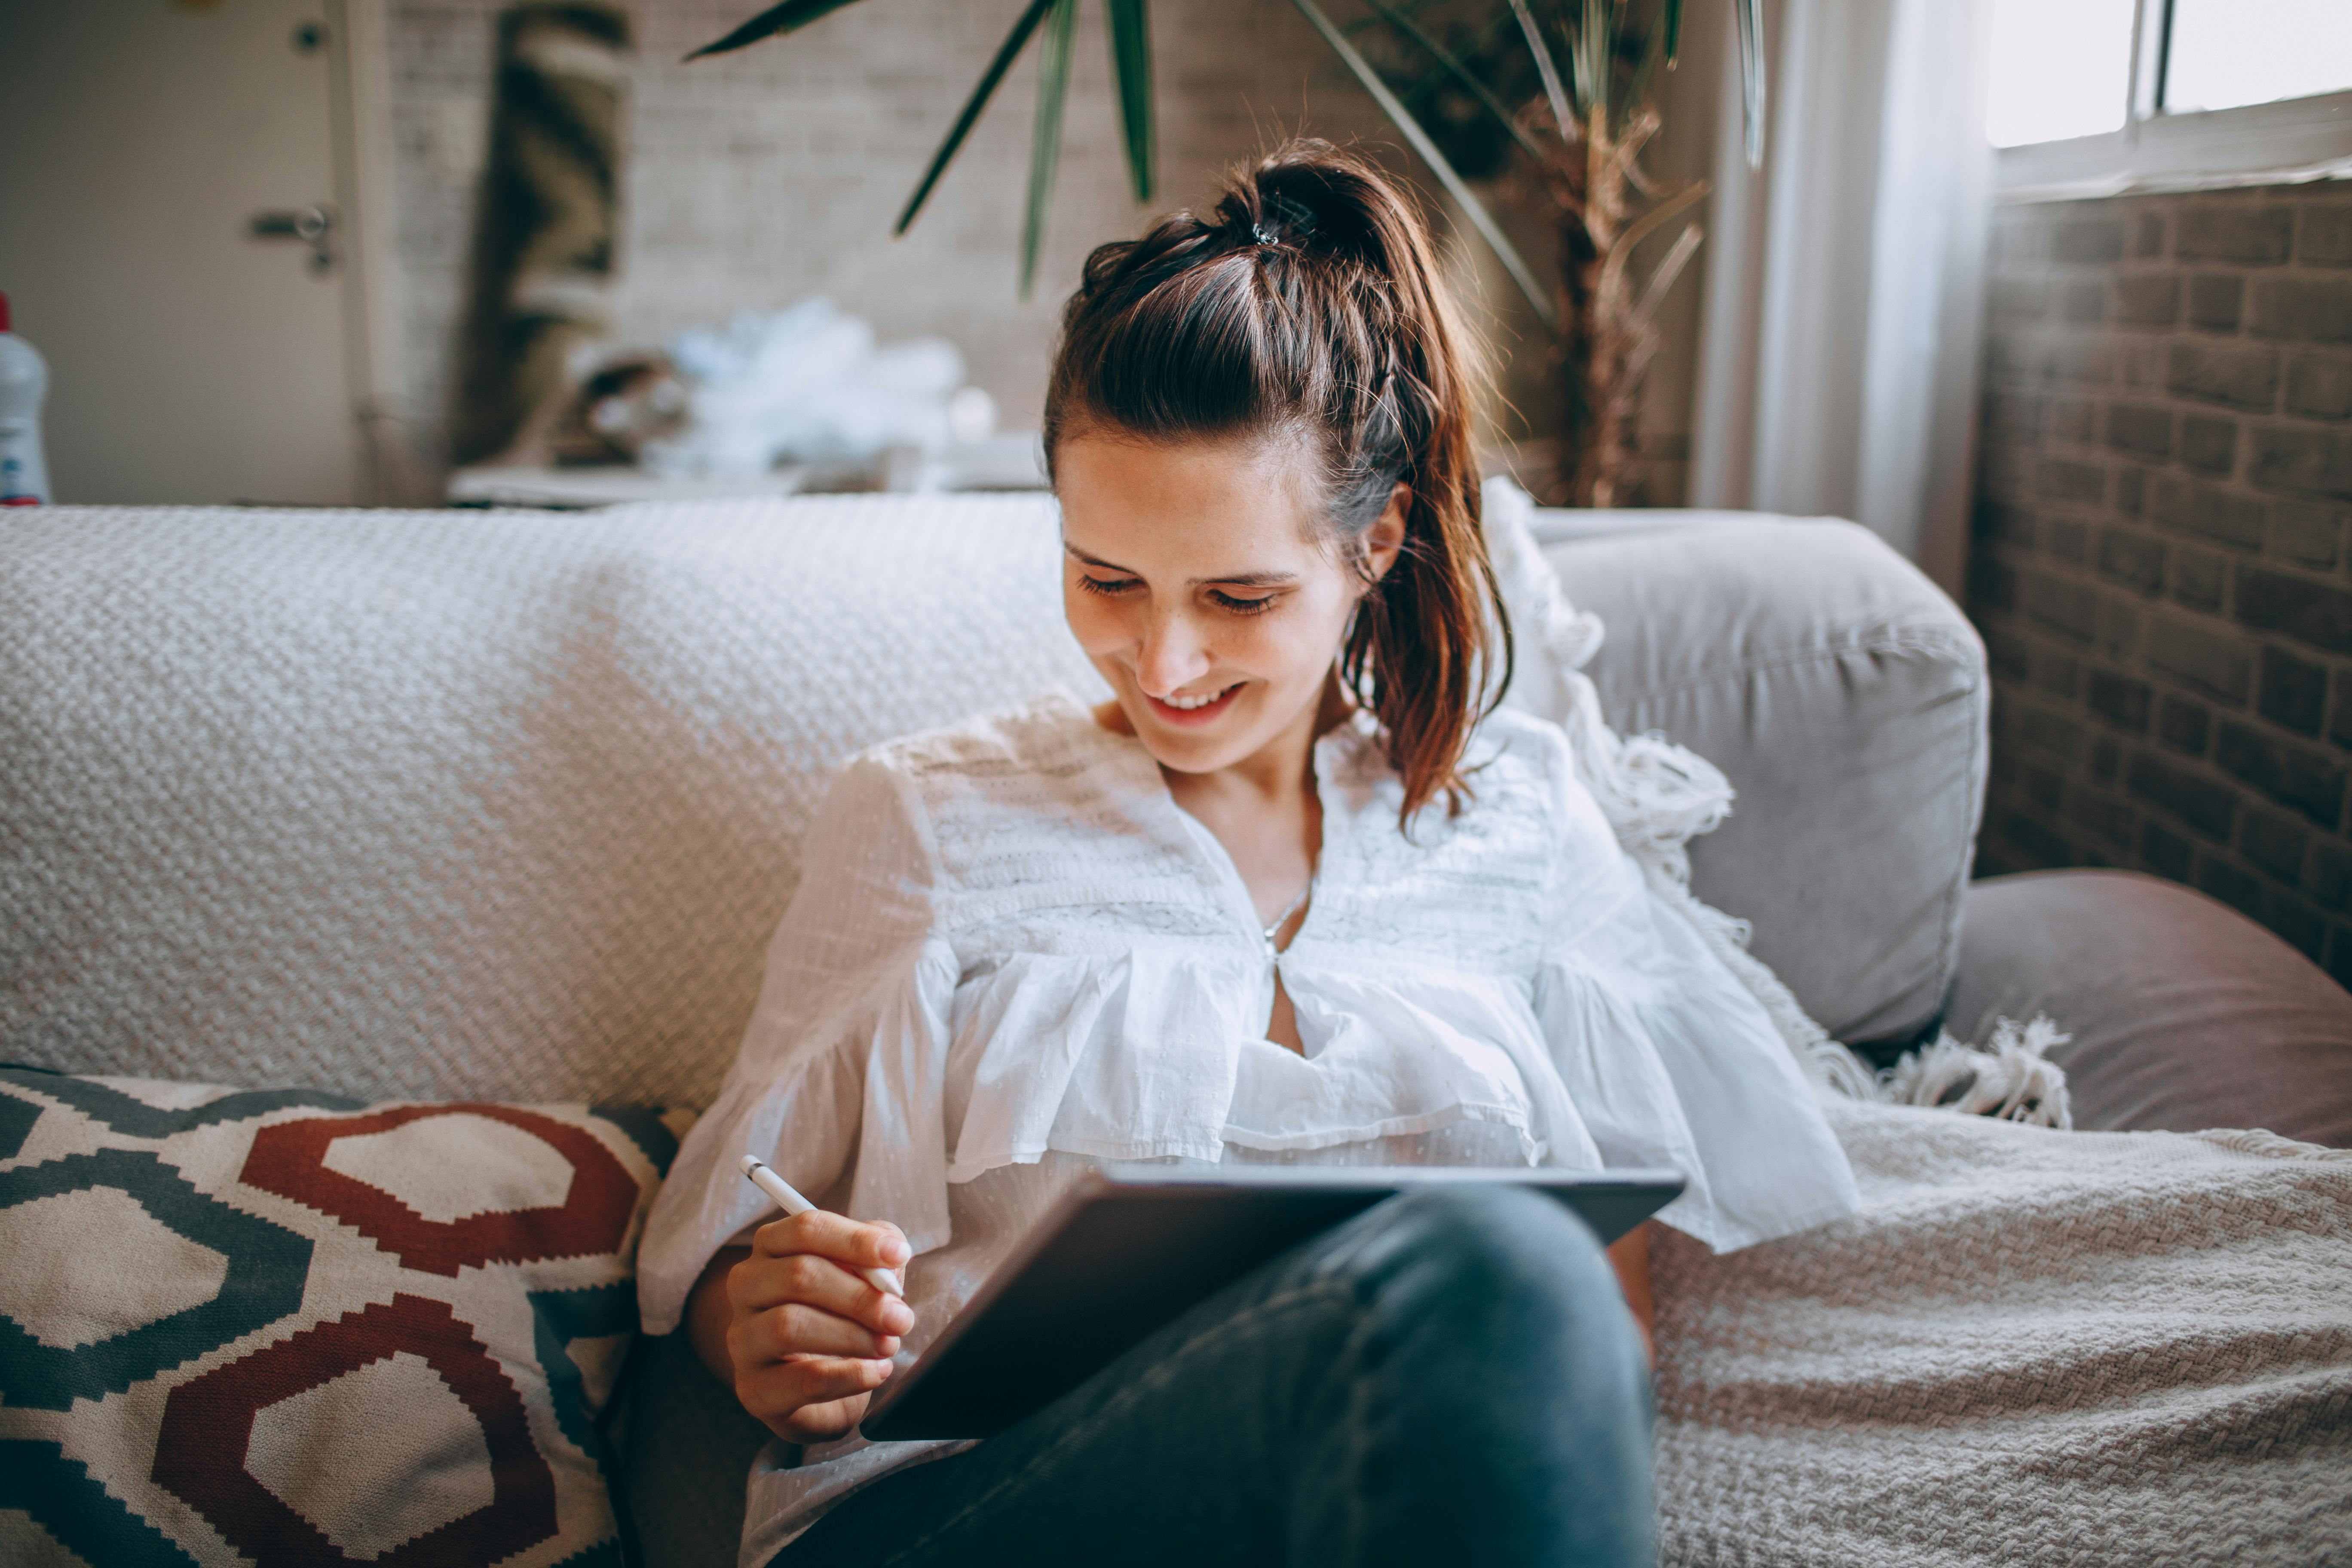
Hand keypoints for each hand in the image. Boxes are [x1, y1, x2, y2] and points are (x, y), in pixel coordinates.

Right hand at [717, 1211, 914, 1442]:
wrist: (823, 1386)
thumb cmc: (842, 1315)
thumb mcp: (864, 1277)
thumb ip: (876, 1259)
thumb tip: (890, 1258)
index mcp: (771, 1248)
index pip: (805, 1229)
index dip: (855, 1240)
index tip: (900, 1254)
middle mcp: (747, 1288)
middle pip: (798, 1275)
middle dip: (859, 1296)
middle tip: (900, 1317)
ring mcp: (744, 1340)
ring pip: (789, 1325)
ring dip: (852, 1335)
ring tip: (888, 1346)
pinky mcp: (754, 1389)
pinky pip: (802, 1380)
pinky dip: (849, 1375)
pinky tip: (876, 1372)